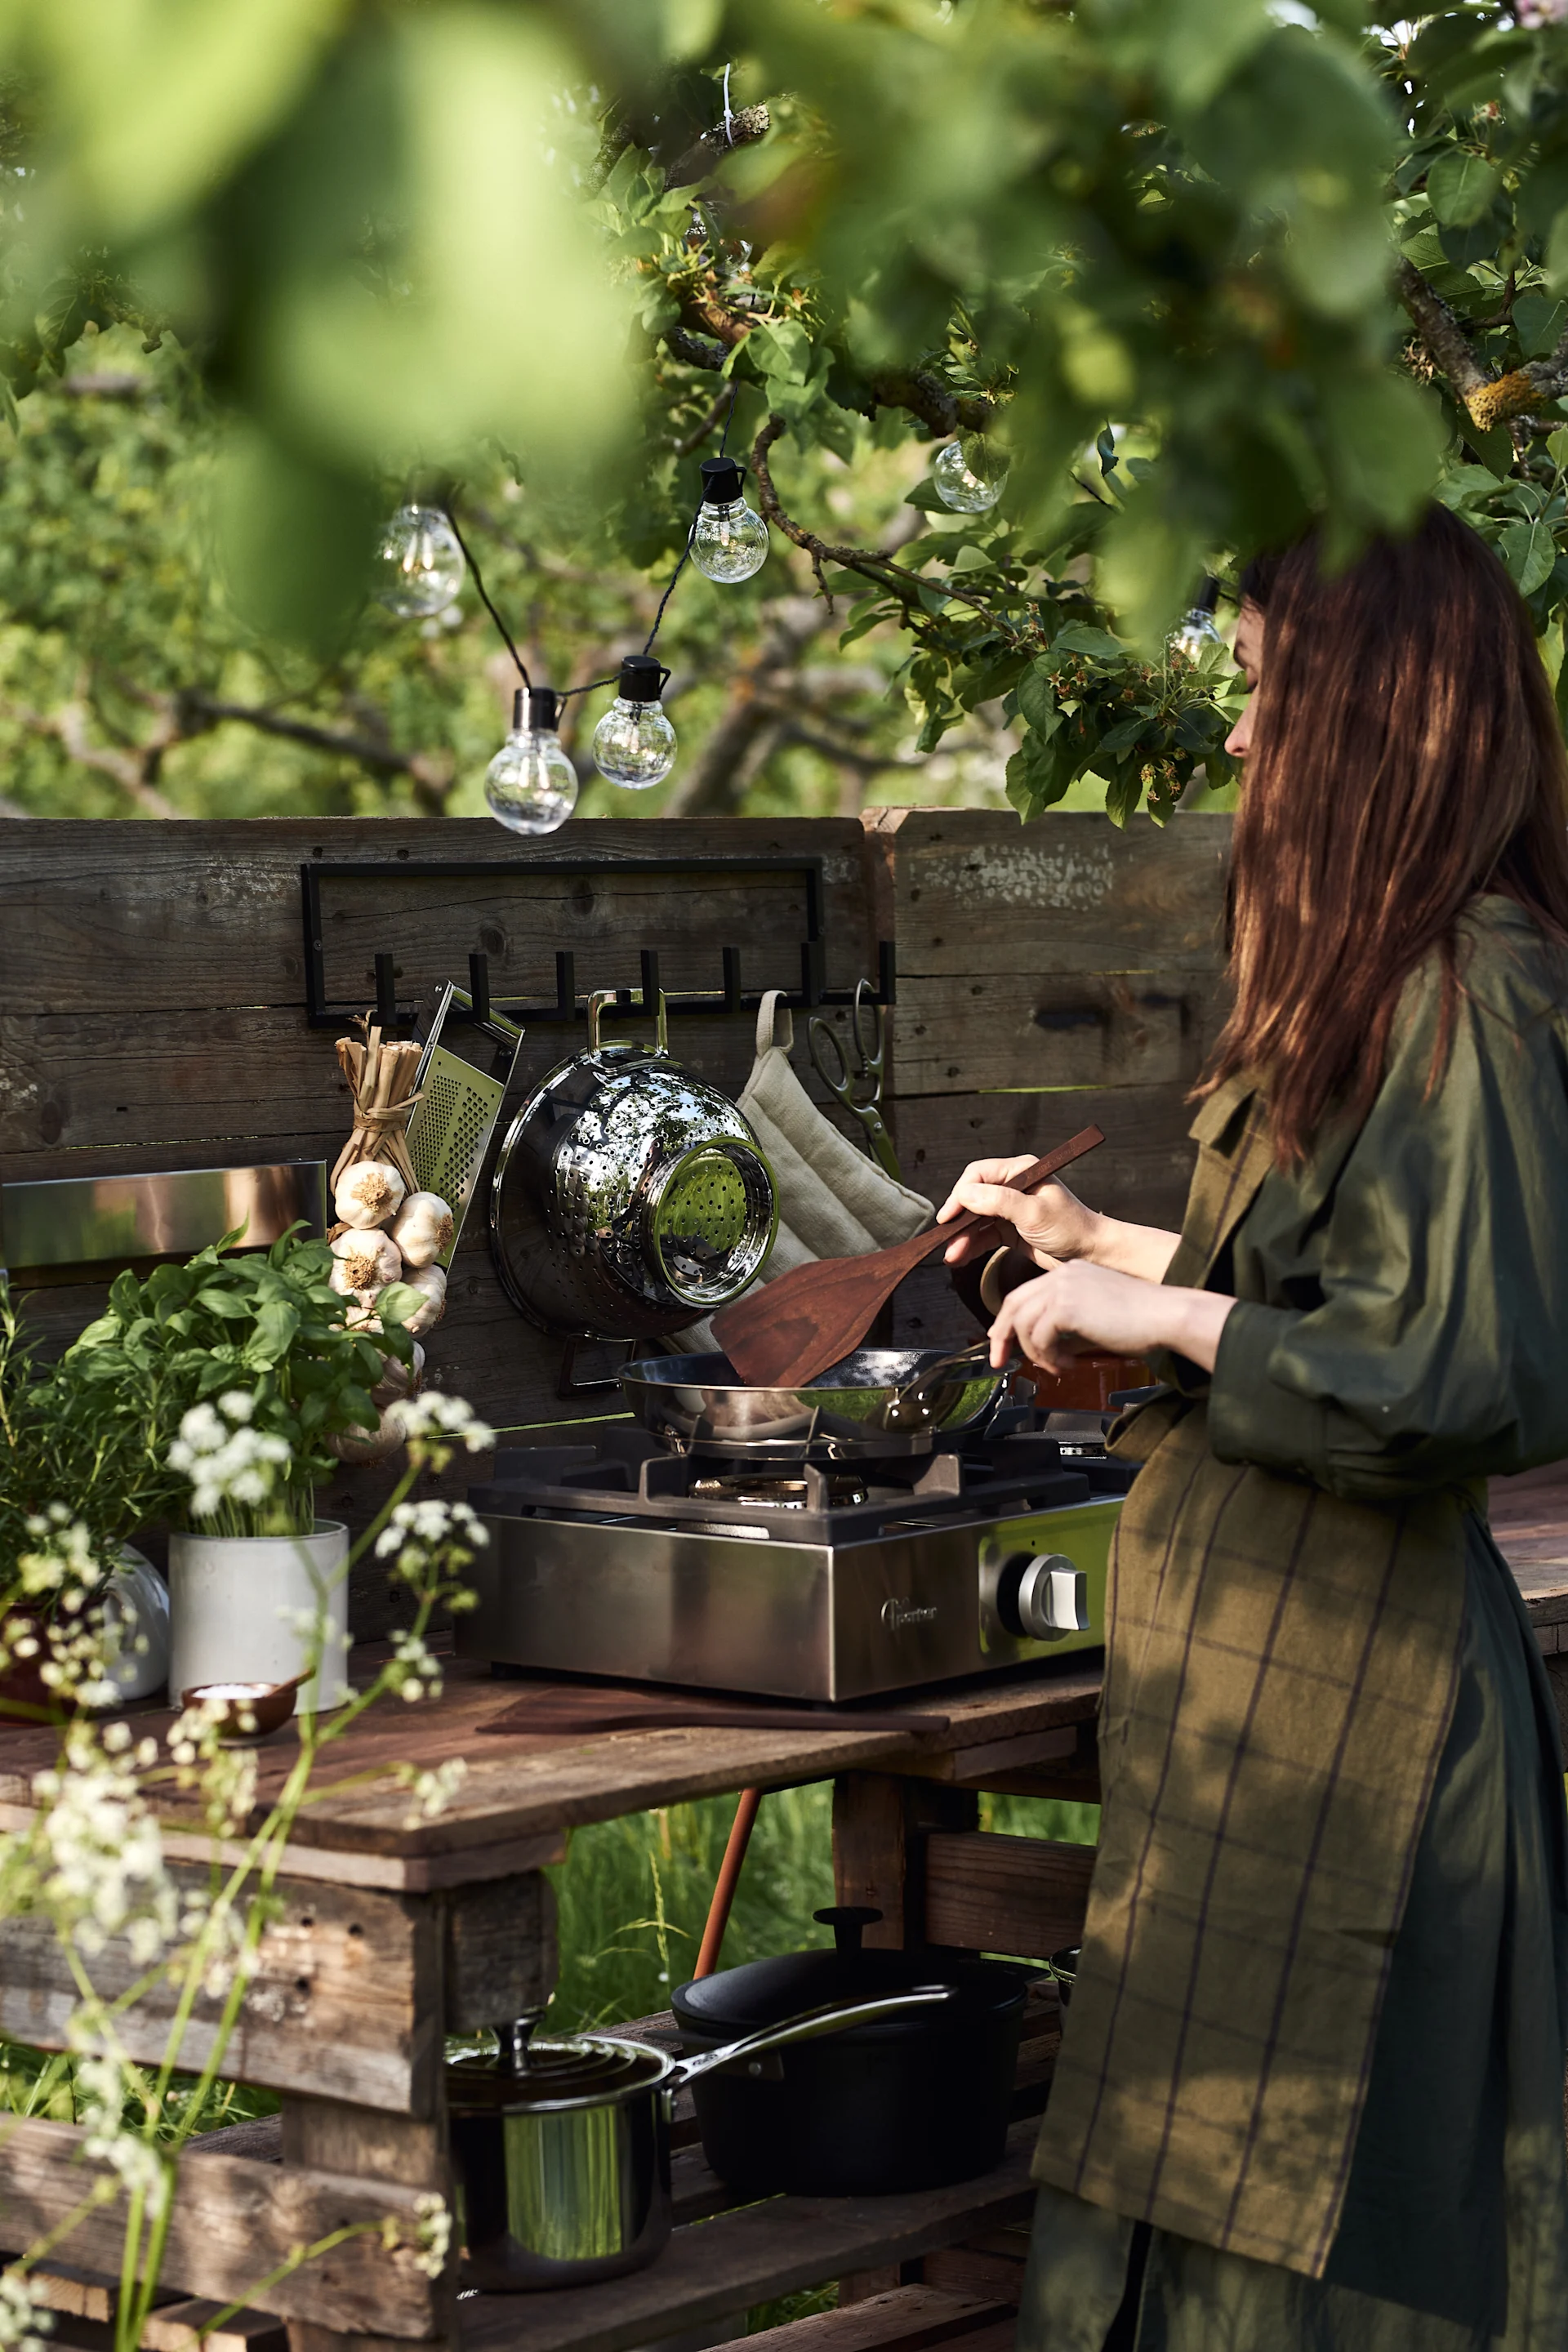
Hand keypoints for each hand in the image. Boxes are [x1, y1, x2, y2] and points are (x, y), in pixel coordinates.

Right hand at [936, 1157, 1097, 1268]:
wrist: (1092, 1254)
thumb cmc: (1072, 1228)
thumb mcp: (1034, 1213)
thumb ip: (999, 1201)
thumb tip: (966, 1194)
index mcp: (1022, 1171)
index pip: (979, 1175)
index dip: (961, 1194)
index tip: (950, 1215)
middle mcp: (1014, 1187)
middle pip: (973, 1198)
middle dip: (959, 1220)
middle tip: (946, 1238)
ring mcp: (1011, 1209)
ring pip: (976, 1220)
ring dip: (962, 1237)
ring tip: (952, 1255)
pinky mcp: (1011, 1230)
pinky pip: (984, 1235)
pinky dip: (971, 1246)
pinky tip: (960, 1257)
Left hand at [988, 1261, 1235, 1375]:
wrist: (1167, 1316)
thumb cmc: (1142, 1321)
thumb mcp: (1096, 1319)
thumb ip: (1068, 1328)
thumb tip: (1044, 1349)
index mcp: (1070, 1273)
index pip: (1025, 1294)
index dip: (1009, 1322)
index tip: (1005, 1345)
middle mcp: (1063, 1275)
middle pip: (1014, 1304)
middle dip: (1002, 1336)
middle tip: (999, 1362)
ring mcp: (1064, 1287)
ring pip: (1024, 1323)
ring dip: (1034, 1352)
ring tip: (1055, 1366)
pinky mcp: (1067, 1305)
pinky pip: (1039, 1336)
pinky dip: (1047, 1356)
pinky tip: (1067, 1364)